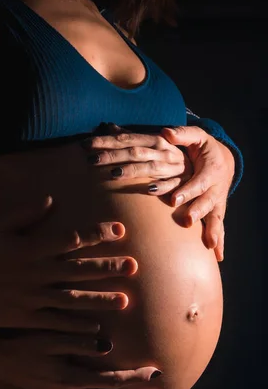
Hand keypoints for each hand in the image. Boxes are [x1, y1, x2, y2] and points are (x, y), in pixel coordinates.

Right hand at [0, 196, 137, 330]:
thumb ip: (24, 214)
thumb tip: (51, 200)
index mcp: (31, 248)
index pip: (71, 239)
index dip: (96, 234)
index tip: (120, 230)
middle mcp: (37, 273)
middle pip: (78, 268)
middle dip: (107, 267)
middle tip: (134, 266)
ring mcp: (33, 297)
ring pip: (72, 297)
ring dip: (99, 299)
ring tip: (124, 301)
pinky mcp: (28, 317)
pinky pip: (56, 322)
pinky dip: (76, 325)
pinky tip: (96, 328)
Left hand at [81, 122, 191, 182]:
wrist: (203, 166)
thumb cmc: (171, 154)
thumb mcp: (153, 142)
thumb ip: (131, 136)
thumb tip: (107, 126)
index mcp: (153, 139)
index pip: (125, 139)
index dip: (105, 141)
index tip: (85, 145)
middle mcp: (161, 151)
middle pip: (133, 152)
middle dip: (112, 156)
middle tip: (91, 161)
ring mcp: (171, 167)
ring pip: (149, 167)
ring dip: (132, 171)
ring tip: (113, 174)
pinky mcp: (180, 182)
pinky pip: (171, 185)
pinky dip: (162, 187)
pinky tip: (150, 190)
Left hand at [159, 126, 234, 260]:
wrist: (223, 160)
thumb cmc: (204, 148)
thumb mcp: (196, 136)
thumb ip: (182, 134)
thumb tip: (165, 131)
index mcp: (210, 169)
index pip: (197, 181)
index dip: (187, 190)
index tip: (174, 199)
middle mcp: (216, 188)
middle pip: (207, 202)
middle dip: (197, 211)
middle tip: (187, 221)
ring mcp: (217, 201)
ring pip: (215, 217)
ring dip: (212, 230)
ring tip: (209, 244)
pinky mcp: (216, 211)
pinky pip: (219, 227)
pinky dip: (220, 241)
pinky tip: (218, 256)